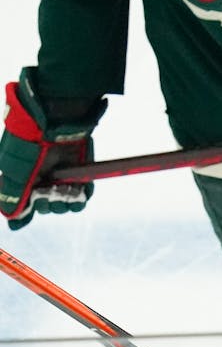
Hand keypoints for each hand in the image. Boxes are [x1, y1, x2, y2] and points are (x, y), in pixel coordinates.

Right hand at [0, 68, 101, 229]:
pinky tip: (78, 193)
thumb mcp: (14, 174)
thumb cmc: (27, 147)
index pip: (27, 206)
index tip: (30, 211)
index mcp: (22, 180)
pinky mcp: (79, 173)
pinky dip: (82, 197)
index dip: (29, 213)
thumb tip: (14, 222)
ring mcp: (62, 176)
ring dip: (66, 202)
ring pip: (66, 203)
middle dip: (49, 205)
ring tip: (64, 191)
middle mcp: (42, 179)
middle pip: (48, 207)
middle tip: (48, 193)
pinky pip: (84, 194)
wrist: (52, 124)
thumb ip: (13, 197)